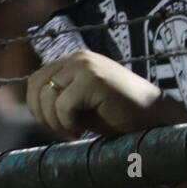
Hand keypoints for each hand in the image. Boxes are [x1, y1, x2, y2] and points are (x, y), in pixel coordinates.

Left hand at [26, 51, 186, 138]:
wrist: (154, 120)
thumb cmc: (120, 116)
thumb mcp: (83, 104)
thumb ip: (60, 98)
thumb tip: (32, 105)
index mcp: (76, 60)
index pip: (36, 80)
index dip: (38, 107)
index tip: (58, 125)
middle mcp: (79, 57)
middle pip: (36, 87)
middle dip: (44, 115)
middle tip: (65, 130)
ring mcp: (86, 65)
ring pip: (47, 97)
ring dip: (57, 122)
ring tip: (77, 130)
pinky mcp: (93, 79)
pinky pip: (62, 106)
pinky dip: (69, 123)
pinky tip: (84, 128)